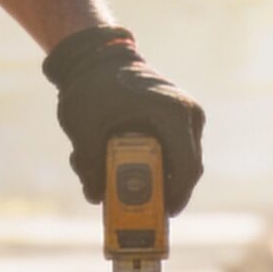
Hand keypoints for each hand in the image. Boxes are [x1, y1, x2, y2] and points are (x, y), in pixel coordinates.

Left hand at [41, 26, 205, 211]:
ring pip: (173, 161)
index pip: (187, 169)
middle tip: (126, 205)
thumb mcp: (84, 129)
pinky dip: (142, 161)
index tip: (159, 215)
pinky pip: (167, 149)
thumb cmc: (93, 86)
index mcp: (174, 114)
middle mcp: (188, 115)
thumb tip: (96, 198)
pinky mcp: (174, 119)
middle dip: (154, 191)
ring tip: (98, 170)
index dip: (175, 198)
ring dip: (142, 176)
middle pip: (182, 169)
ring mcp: (184, 116)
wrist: (96, 56)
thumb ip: (90, 166)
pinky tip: (105, 158)